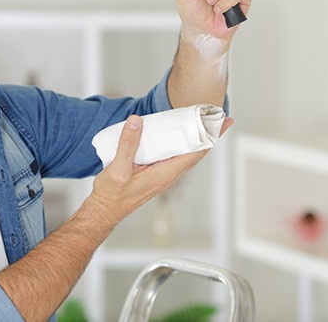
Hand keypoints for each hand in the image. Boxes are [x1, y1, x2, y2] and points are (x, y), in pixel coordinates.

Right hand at [89, 115, 233, 223]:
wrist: (104, 210)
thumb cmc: (112, 195)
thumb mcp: (118, 168)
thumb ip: (128, 144)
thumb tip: (137, 121)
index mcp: (165, 174)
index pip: (196, 153)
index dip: (211, 136)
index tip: (222, 122)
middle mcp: (168, 174)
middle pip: (195, 152)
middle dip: (208, 134)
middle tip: (217, 116)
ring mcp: (163, 174)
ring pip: (185, 154)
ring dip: (196, 138)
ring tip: (201, 120)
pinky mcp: (156, 172)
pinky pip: (174, 155)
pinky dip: (181, 142)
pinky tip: (176, 133)